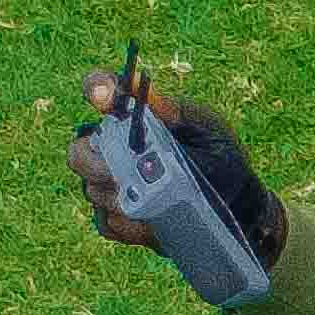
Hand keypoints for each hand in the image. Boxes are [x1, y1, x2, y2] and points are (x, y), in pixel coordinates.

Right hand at [79, 74, 283, 299]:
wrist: (235, 207)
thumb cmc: (221, 157)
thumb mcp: (208, 129)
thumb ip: (177, 111)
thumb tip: (147, 95)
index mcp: (135, 116)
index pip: (102, 90)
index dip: (96, 89)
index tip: (103, 97)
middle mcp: (114, 147)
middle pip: (78, 151)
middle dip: (94, 162)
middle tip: (118, 172)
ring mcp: (110, 185)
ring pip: (91, 190)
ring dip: (120, 196)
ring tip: (154, 201)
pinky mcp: (116, 218)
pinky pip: (107, 223)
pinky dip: (130, 224)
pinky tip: (154, 222)